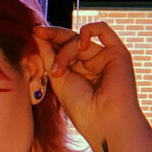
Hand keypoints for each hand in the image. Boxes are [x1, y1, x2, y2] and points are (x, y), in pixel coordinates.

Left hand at [33, 21, 141, 144]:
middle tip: (37, 32)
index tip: (34, 33)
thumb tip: (37, 34)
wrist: (104, 122)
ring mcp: (105, 57)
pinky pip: (103, 29)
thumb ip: (49, 56)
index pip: (62, 47)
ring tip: (59, 72)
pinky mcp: (118, 53)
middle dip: (53, 36)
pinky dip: (88, 31)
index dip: (49, 40)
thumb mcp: (58, 79)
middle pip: (70, 39)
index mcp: (78, 71)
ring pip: (80, 39)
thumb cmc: (81, 109)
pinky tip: (80, 46)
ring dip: (65, 51)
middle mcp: (92, 62)